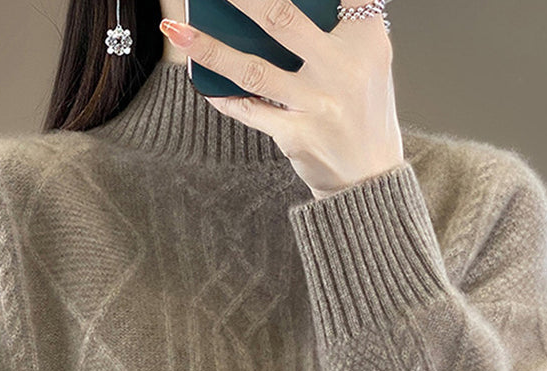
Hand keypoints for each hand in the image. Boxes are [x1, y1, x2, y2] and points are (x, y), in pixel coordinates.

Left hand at [158, 1, 404, 198]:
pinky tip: (200, 79)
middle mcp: (341, 69)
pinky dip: (222, 96)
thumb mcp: (369, 61)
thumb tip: (273, 9)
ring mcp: (316, 104)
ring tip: (177, 30)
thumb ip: (338, 26)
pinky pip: (249, 110)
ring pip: (253, 69)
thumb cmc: (362, 112)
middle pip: (281, 18)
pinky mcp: (296, 136)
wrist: (369, 178)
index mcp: (365, 39)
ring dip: (209, 49)